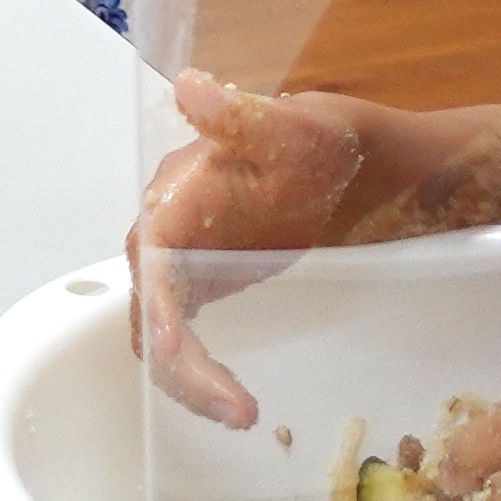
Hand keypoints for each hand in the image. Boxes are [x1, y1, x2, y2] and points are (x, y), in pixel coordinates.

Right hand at [126, 72, 375, 425]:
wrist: (348, 167)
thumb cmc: (321, 145)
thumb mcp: (294, 129)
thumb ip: (244, 117)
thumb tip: (190, 86)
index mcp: (181, 191)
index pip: (154, 254)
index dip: (158, 304)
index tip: (173, 349)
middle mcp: (170, 228)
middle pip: (152, 304)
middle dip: (180, 362)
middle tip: (234, 408)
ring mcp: (186, 259)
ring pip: (160, 330)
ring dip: (188, 377)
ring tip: (240, 414)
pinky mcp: (205, 283)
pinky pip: (181, 337)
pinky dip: (197, 372)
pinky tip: (233, 401)